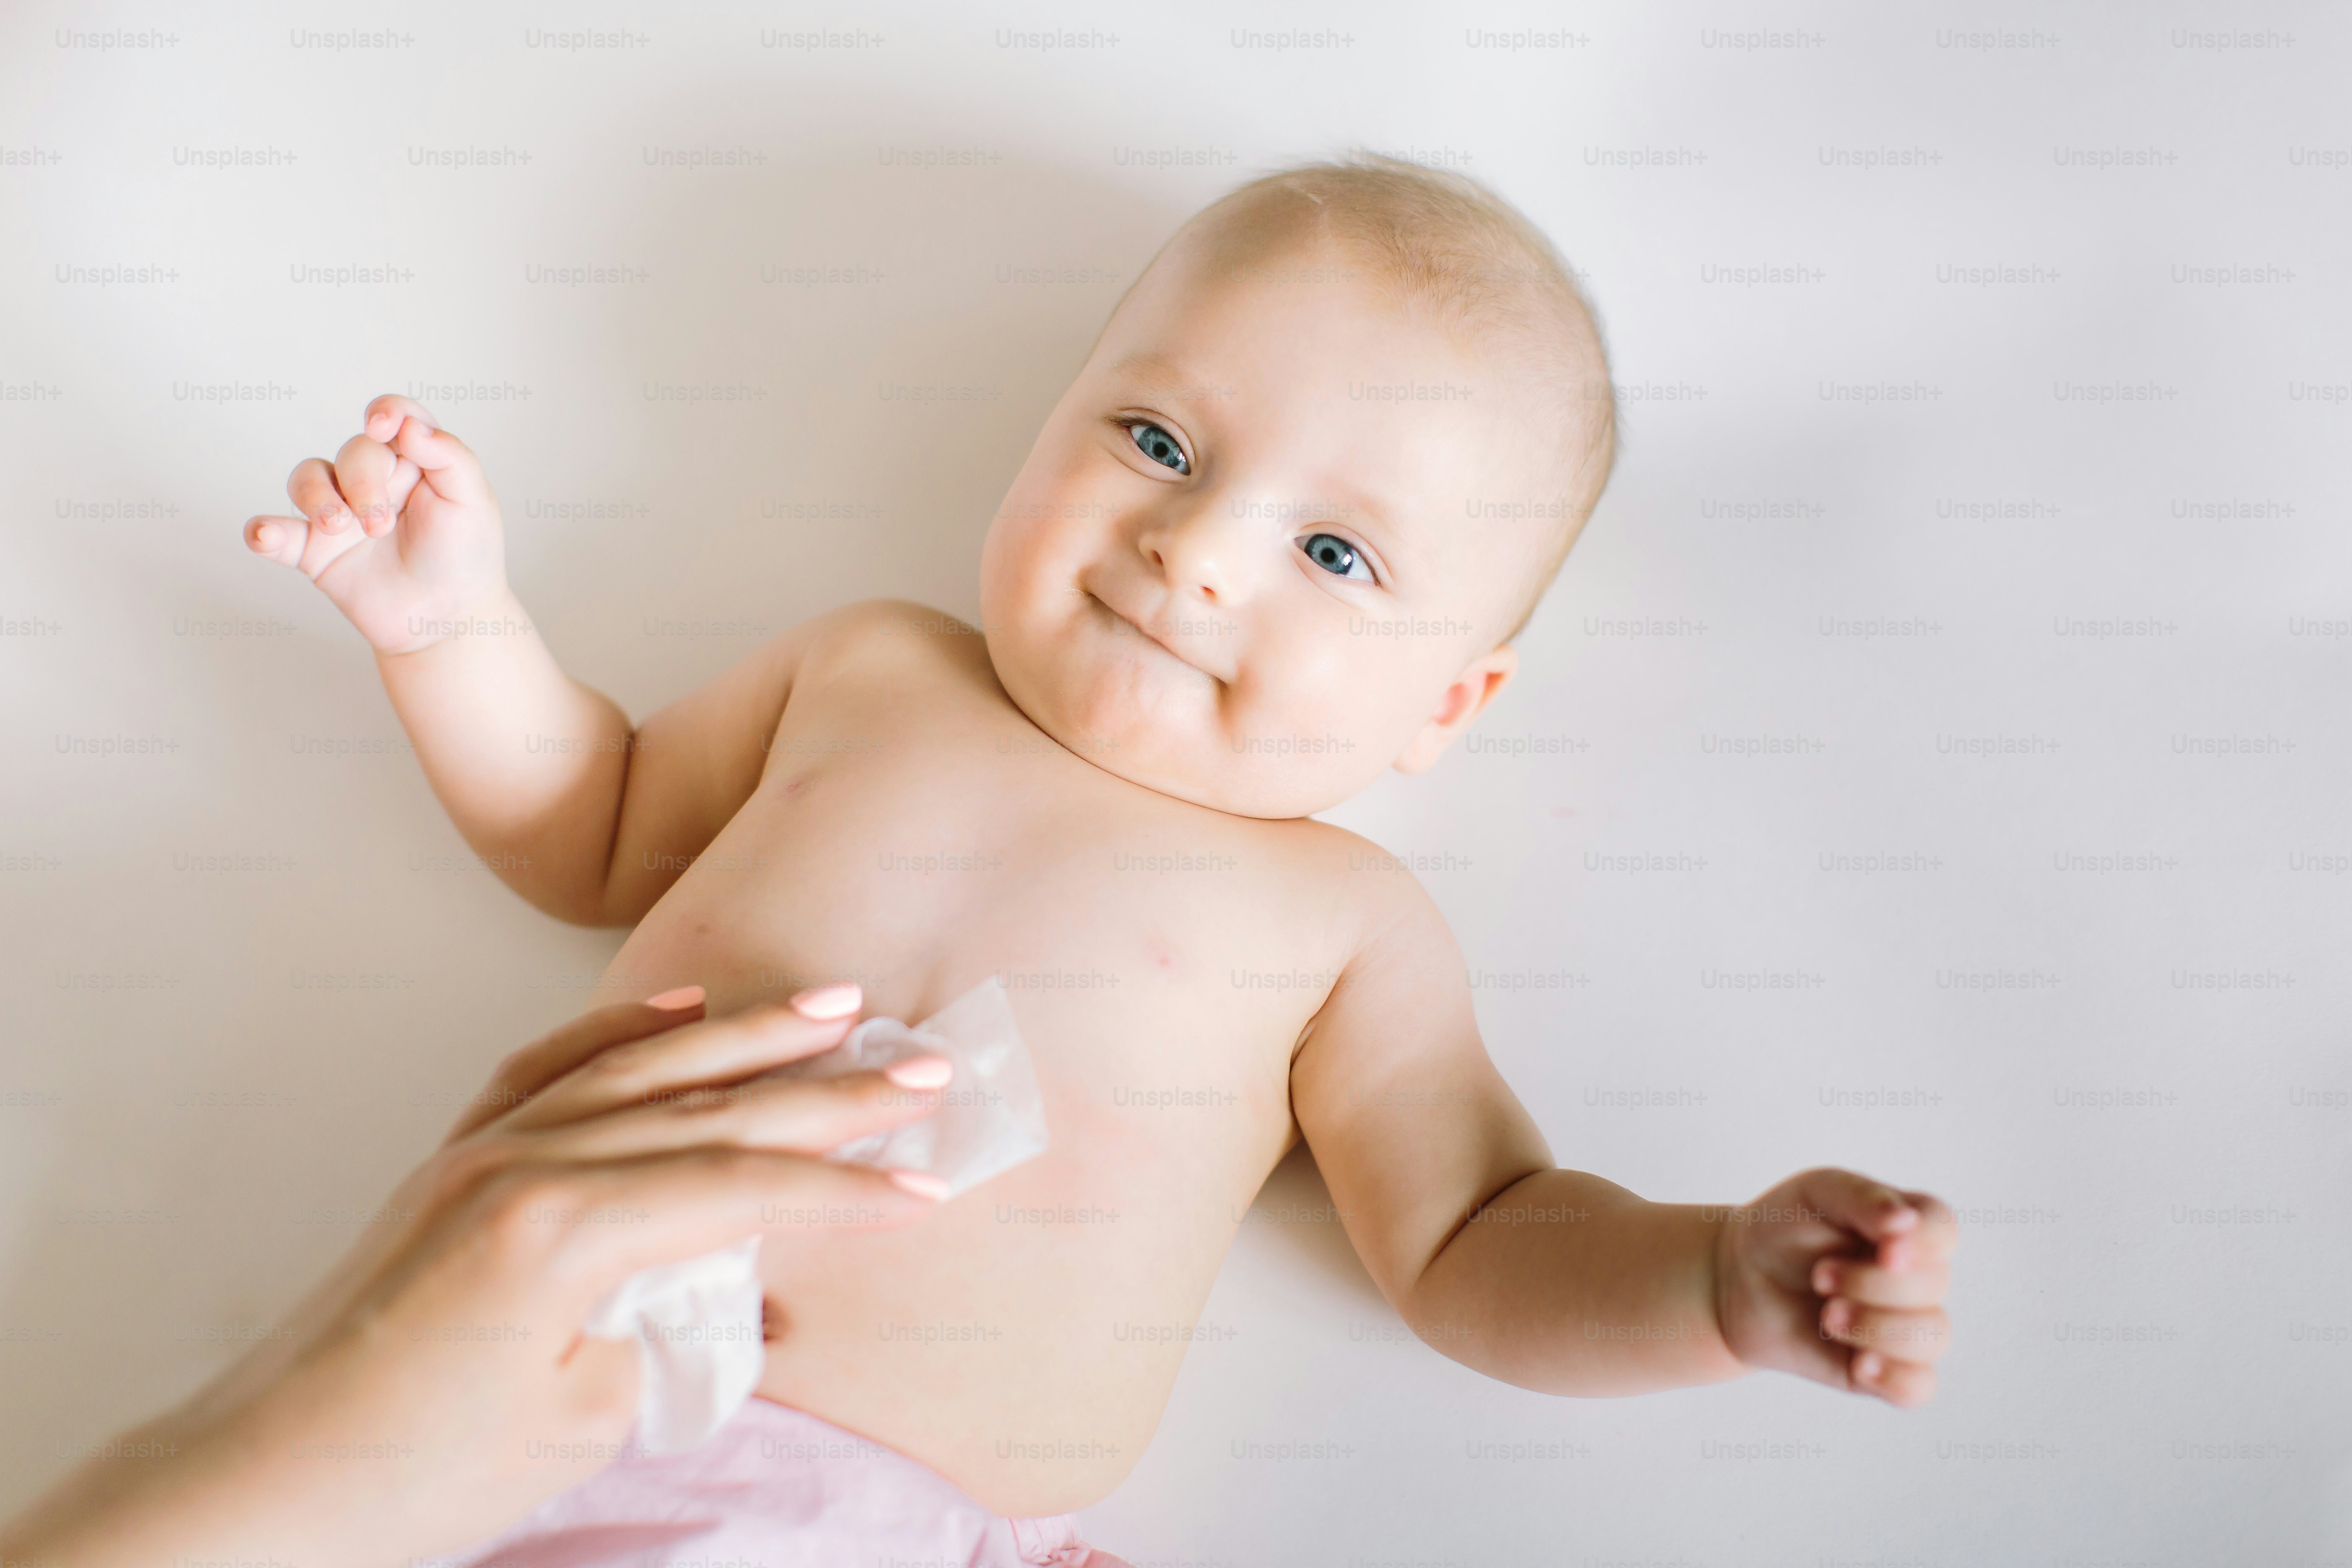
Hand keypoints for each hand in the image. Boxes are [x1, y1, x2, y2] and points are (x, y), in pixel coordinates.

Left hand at [0, 984, 952, 1566]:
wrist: (261, 1483)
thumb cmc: (416, 1476)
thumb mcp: (582, 1421)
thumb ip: (664, 1329)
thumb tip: (720, 1282)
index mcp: (564, 1230)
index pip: (743, 1190)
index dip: (846, 1190)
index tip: (929, 1186)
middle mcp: (527, 1163)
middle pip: (713, 1110)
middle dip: (831, 1093)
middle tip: (927, 1068)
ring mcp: (485, 1151)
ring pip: (644, 1068)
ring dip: (748, 1035)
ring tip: (835, 1007)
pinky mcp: (455, 1161)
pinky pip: (550, 1067)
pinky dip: (622, 1029)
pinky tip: (683, 1008)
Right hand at [243, 394, 509, 653]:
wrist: (448, 619)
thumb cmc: (465, 556)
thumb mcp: (472, 502)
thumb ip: (449, 457)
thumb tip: (409, 426)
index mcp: (415, 461)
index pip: (395, 418)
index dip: (385, 412)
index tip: (381, 427)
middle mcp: (374, 481)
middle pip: (353, 452)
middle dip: (363, 482)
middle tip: (381, 525)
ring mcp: (341, 513)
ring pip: (307, 479)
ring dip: (316, 498)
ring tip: (338, 528)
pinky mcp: (316, 551)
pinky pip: (278, 533)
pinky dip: (264, 530)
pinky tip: (264, 536)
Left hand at [1711, 1167, 1956, 1406]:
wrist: (1739, 1279)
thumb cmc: (1784, 1227)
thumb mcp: (1816, 1193)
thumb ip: (1863, 1199)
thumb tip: (1907, 1222)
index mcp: (1906, 1227)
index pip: (1942, 1230)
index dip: (1923, 1243)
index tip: (1884, 1250)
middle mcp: (1915, 1276)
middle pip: (1933, 1284)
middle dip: (1870, 1283)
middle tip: (1819, 1277)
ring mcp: (1903, 1323)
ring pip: (1932, 1336)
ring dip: (1876, 1327)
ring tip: (1828, 1316)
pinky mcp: (1884, 1367)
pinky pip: (1919, 1386)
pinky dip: (1894, 1378)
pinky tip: (1859, 1365)